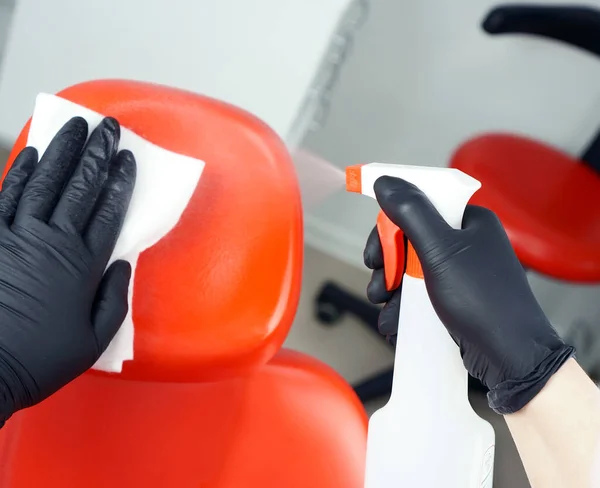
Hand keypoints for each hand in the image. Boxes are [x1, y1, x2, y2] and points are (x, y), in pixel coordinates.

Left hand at [0, 117, 135, 422]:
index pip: (108, 211)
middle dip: (96, 153)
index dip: (120, 181)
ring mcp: (17, 237)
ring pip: (44, 182)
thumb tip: (123, 263)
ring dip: (61, 151)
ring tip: (75, 126)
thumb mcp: (94, 339)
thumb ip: (114, 298)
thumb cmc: (40, 358)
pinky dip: (20, 171)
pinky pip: (6, 196)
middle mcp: (52, 242)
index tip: (128, 159)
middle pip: (79, 187)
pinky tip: (31, 153)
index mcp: (82, 265)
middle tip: (109, 127)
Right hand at [365, 176, 573, 413]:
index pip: (417, 208)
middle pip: (407, 242)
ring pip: (408, 272)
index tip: (376, 253)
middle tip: (380, 283)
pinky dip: (402, 308)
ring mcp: (458, 273)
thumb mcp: (440, 251)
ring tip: (386, 309)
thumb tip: (385, 182)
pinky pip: (417, 295)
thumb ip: (411, 213)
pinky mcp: (453, 299)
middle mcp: (464, 244)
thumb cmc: (485, 302)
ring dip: (389, 291)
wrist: (511, 359)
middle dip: (386, 266)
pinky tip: (395, 322)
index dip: (389, 229)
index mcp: (468, 222)